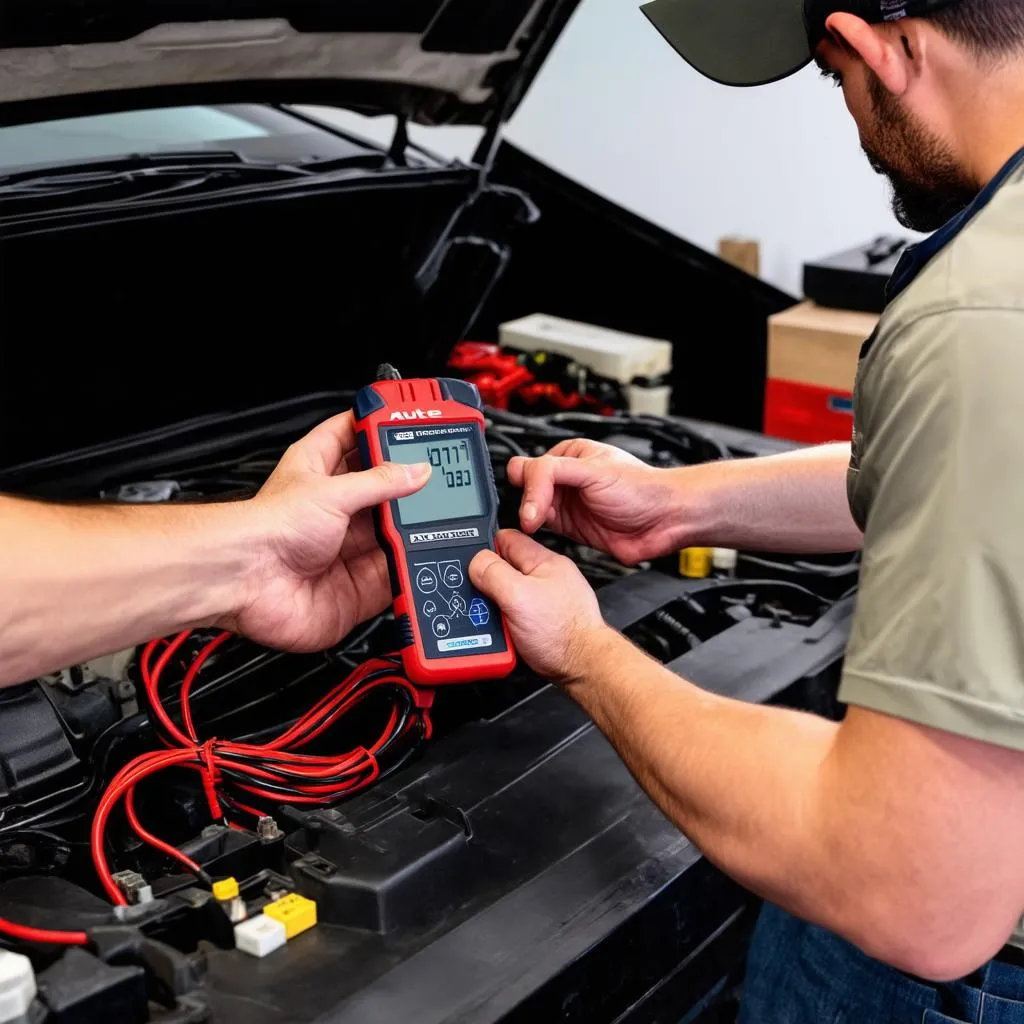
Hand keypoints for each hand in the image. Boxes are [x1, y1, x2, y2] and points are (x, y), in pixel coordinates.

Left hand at [225, 412, 429, 651]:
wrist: (248, 584)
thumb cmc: (267, 531)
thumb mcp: (331, 491)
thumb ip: (380, 482)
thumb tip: (416, 471)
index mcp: (318, 471)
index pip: (351, 437)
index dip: (378, 427)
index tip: (410, 420)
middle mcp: (333, 509)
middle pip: (380, 490)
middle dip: (407, 485)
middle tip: (436, 475)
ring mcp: (345, 548)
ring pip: (392, 534)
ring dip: (411, 529)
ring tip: (434, 517)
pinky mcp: (356, 585)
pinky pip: (393, 576)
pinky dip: (409, 569)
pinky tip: (421, 557)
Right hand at [470, 530, 610, 683]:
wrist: (582, 669)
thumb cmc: (564, 633)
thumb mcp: (519, 596)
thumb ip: (494, 574)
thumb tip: (476, 561)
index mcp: (543, 561)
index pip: (507, 539)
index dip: (485, 546)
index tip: (471, 562)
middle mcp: (544, 579)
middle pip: (503, 569)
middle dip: (487, 582)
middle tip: (480, 599)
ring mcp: (543, 602)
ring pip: (506, 595)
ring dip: (493, 607)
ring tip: (491, 620)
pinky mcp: (540, 623)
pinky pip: (512, 616)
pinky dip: (503, 624)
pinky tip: (501, 633)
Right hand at [509, 439, 686, 564]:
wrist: (664, 521)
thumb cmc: (641, 488)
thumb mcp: (592, 470)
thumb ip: (553, 472)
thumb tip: (526, 490)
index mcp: (569, 456)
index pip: (530, 466)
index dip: (530, 485)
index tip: (536, 505)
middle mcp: (565, 480)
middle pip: (525, 489)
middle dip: (527, 503)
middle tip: (536, 517)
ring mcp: (567, 504)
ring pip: (530, 510)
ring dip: (530, 519)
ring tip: (538, 526)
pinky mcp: (570, 529)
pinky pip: (542, 531)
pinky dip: (537, 534)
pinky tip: (542, 535)